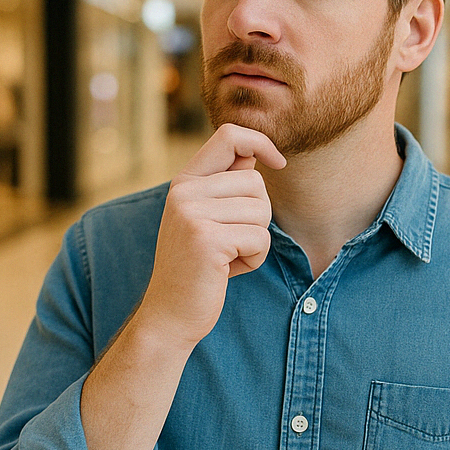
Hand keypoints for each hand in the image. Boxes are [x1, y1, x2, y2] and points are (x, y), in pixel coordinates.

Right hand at [136, 124, 285, 347]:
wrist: (170, 314)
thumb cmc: (199, 267)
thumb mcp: (207, 218)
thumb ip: (226, 186)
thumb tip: (256, 152)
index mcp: (184, 182)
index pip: (229, 136)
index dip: (261, 142)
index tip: (279, 163)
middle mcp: (184, 192)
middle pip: (256, 182)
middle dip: (259, 216)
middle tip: (232, 242)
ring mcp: (192, 214)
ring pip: (261, 211)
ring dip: (256, 240)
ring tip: (228, 257)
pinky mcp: (206, 239)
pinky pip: (259, 238)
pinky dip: (254, 258)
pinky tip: (228, 270)